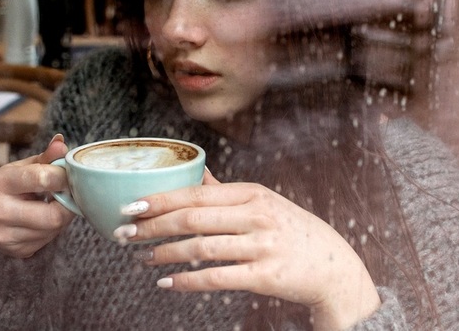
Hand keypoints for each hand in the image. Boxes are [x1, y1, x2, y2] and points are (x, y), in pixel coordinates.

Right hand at [0, 134, 75, 257]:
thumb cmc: (11, 186)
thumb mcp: (23, 167)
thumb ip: (46, 157)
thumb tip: (61, 142)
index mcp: (1, 182)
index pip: (43, 179)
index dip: (64, 177)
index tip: (70, 176)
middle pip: (53, 215)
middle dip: (67, 204)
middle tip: (69, 195)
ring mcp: (4, 235)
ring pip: (53, 230)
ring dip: (62, 217)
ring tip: (54, 205)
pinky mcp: (15, 251)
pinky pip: (47, 241)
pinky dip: (53, 230)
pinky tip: (44, 220)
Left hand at [118, 171, 380, 329]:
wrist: (334, 267)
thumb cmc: (293, 231)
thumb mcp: (265, 202)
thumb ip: (228, 192)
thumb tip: (198, 176)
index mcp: (251, 194)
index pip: (196, 193)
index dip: (160, 199)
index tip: (131, 204)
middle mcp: (256, 215)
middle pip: (193, 218)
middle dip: (153, 225)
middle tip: (124, 232)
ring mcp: (262, 245)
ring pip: (200, 248)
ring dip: (165, 253)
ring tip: (142, 257)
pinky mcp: (265, 276)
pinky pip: (217, 278)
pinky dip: (187, 281)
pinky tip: (166, 282)